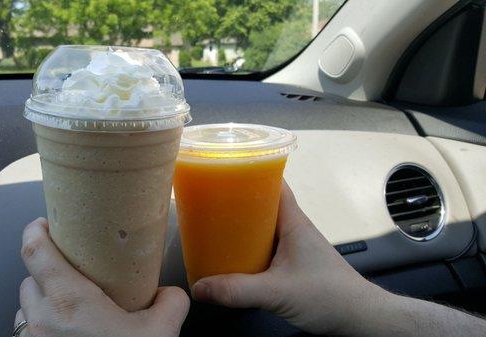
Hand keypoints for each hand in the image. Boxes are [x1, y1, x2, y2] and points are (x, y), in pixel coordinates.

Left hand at [14, 218, 189, 336]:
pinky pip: (26, 333)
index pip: (34, 249)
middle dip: (47, 270)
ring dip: (41, 301)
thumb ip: (170, 303)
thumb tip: (171, 294)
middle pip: (29, 278)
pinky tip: (63, 334)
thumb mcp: (160, 332)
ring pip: (24, 308)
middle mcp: (40, 320)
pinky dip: (39, 327)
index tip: (45, 223)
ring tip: (66, 306)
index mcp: (69, 300)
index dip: (36, 230)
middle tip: (69, 270)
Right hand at [191, 181, 383, 334]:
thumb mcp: (277, 292)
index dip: (250, 172)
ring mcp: (294, 246)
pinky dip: (247, 248)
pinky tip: (232, 259)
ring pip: (262, 227)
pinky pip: (264, 247)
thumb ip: (237, 291)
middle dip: (236, 201)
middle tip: (209, 202)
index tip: (224, 170)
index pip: (273, 183)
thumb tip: (201, 288)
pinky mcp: (292, 263)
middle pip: (261, 204)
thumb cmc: (330, 296)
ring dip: (240, 227)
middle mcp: (293, 228)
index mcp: (293, 222)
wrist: (358, 317)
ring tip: (213, 228)